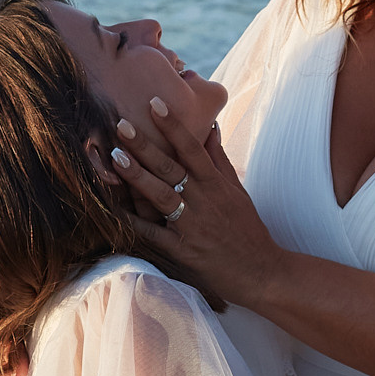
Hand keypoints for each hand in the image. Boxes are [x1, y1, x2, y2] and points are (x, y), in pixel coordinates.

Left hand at [109, 98, 286, 307]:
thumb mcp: (237, 190)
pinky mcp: (183, 250)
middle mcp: (204, 200)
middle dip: (145, 145)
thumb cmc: (247, 228)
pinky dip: (134, 222)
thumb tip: (211, 126)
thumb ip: (219, 159)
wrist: (261, 272)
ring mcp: (193, 225)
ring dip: (137, 175)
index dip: (173, 125)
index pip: (192, 147)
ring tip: (114, 156)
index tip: (155, 103)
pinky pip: (154, 234)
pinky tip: (113, 208)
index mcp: (216, 184)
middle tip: (121, 124)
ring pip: (161, 195)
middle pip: (171, 167)